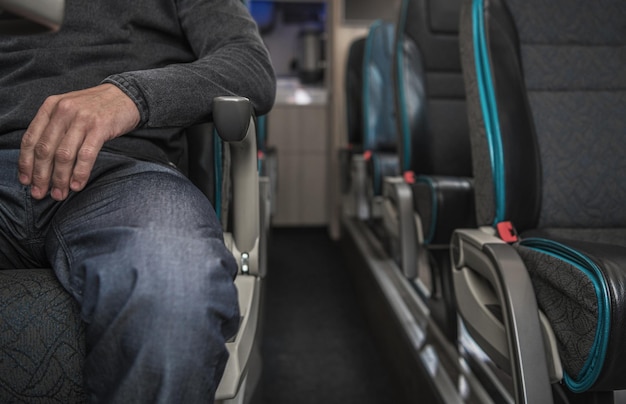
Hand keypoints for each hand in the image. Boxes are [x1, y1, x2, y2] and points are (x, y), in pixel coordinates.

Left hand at [18, 84, 140, 199]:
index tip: (26, 181)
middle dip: (41, 176)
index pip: (31, 139)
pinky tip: (77, 185)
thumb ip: (54, 127)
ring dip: (60, 179)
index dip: (26, 163)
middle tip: (40, 194)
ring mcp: (82, 119)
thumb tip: (41, 161)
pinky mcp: (100, 127)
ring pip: (64, 155)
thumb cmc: (96, 108)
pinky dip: (80, 173)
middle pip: (45, 149)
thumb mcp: (69, 110)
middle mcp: (63, 111)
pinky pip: (86, 155)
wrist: (126, 96)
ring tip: (60, 194)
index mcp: (51, 106)